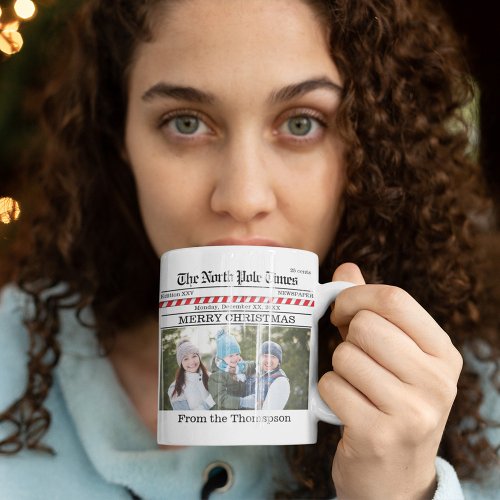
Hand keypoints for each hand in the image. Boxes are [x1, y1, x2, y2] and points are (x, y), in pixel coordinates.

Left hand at [318, 263, 462, 499]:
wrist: (395, 478)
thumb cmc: (390, 403)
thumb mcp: (394, 356)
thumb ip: (370, 311)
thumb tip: (346, 269)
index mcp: (443, 354)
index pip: (395, 300)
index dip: (357, 297)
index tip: (342, 311)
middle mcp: (436, 381)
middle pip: (365, 326)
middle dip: (346, 337)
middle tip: (351, 354)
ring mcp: (412, 412)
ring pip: (345, 355)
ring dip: (338, 369)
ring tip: (355, 386)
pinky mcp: (379, 435)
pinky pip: (332, 387)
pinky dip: (329, 393)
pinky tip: (346, 407)